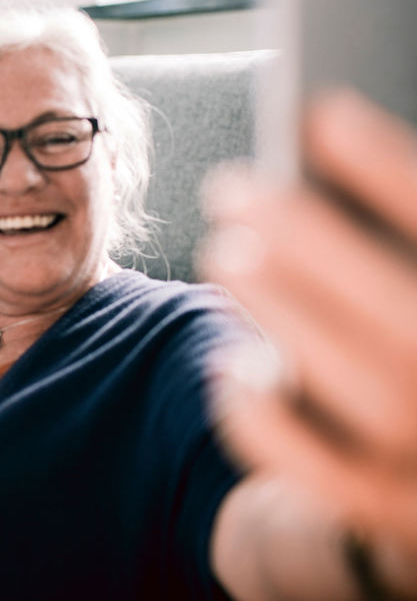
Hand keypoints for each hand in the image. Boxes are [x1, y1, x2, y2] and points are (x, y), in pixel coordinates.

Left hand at [202, 91, 416, 583]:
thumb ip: (405, 235)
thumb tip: (331, 143)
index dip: (386, 169)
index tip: (319, 112)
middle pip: (399, 310)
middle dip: (309, 238)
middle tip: (232, 186)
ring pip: (356, 388)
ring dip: (280, 311)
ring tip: (225, 251)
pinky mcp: (384, 513)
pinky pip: (313, 469)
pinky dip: (261, 416)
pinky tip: (231, 364)